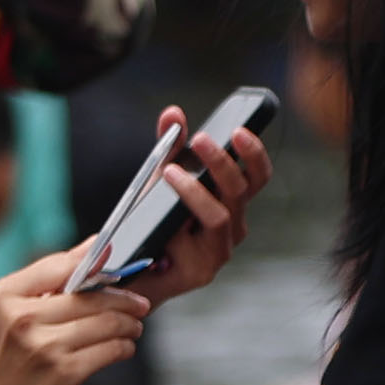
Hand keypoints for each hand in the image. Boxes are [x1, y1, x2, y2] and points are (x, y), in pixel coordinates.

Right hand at [0, 249, 149, 384]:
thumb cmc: (7, 351)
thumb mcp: (13, 307)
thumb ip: (52, 275)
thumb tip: (95, 245)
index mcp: (7, 294)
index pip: (62, 265)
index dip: (96, 264)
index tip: (117, 266)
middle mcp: (24, 318)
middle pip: (91, 297)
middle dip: (124, 299)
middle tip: (139, 304)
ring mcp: (45, 347)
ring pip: (106, 324)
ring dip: (129, 324)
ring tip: (134, 326)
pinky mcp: (64, 373)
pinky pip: (109, 351)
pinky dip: (124, 346)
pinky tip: (124, 346)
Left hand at [108, 108, 274, 308]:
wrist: (128, 271)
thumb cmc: (151, 223)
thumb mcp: (159, 178)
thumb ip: (169, 146)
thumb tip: (173, 113)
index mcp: (230, 203)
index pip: (256, 176)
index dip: (254, 153)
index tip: (239, 130)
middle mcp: (232, 226)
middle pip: (242, 190)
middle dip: (223, 162)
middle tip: (200, 139)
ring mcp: (220, 250)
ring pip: (222, 214)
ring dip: (196, 189)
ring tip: (170, 171)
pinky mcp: (203, 271)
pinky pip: (196, 241)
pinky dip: (182, 218)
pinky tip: (165, 208)